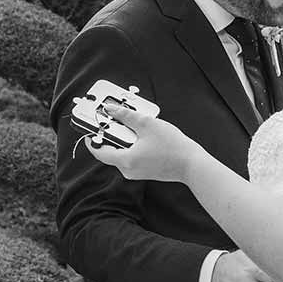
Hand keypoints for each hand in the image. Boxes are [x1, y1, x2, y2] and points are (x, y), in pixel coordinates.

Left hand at [88, 103, 202, 183]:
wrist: (192, 165)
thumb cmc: (173, 147)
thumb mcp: (147, 125)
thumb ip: (126, 116)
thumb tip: (111, 109)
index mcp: (125, 160)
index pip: (99, 151)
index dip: (92, 139)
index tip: (90, 127)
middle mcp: (128, 170)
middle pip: (110, 151)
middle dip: (111, 134)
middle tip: (114, 119)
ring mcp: (136, 172)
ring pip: (122, 153)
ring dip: (124, 138)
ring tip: (132, 124)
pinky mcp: (144, 171)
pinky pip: (132, 156)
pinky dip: (132, 145)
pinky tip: (142, 134)